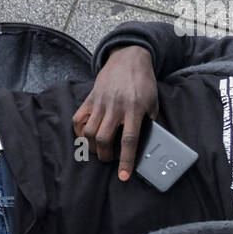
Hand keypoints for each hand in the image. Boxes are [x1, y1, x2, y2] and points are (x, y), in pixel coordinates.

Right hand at [72, 45, 158, 180]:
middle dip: (105, 156)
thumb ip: (150, 122)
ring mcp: (101, 102)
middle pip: (103, 139)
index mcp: (135, 109)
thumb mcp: (153, 102)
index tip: (123, 176)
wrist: (129, 57)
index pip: (129, 139)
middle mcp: (116, 106)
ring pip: (89, 132)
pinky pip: (78, 118)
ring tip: (98, 151)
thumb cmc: (144, 82)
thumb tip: (147, 144)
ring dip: (91, 147)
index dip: (126, 160)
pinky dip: (79, 132)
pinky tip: (85, 137)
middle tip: (109, 160)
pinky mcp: (90, 97)